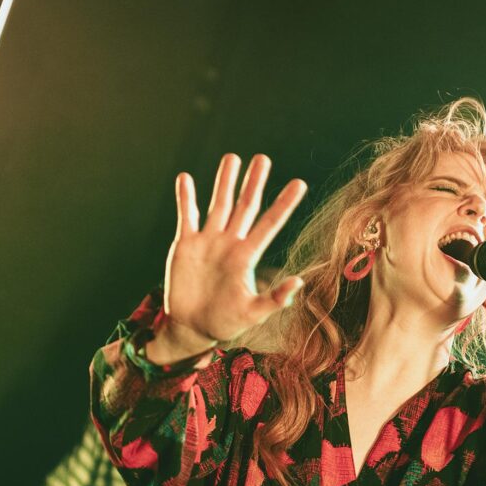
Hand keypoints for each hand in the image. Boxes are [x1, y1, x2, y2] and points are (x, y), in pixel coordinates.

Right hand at [160, 154, 306, 350]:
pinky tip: (186, 177)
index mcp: (247, 256)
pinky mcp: (185, 245)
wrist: (193, 327)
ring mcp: (207, 241)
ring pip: (218, 205)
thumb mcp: (254, 313)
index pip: (270, 224)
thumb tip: (300, 282)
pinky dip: (186, 198)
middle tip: (263, 158)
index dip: (284, 204)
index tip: (300, 183)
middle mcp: (230, 243)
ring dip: (224, 182)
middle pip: (245, 206)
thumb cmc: (226, 323)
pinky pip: (186, 216)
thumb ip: (275, 299)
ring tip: (232, 158)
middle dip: (254, 183)